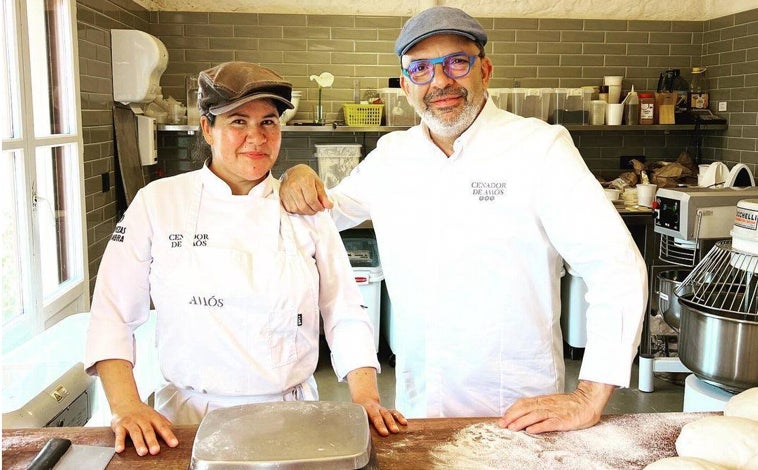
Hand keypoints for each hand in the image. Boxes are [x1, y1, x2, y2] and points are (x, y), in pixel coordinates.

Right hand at [109, 400, 178, 455]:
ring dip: (139, 443)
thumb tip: (173, 429)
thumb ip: (163, 422)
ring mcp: (131, 422)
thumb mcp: (154, 414)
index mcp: (152, 417)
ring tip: (143, 452)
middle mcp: (142, 420)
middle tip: (155, 451)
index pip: (162, 427)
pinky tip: (120, 449)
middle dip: (152, 441)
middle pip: (148, 431)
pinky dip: (119, 442)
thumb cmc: (141, 411)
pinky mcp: (119, 425)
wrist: (125, 401)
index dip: (168, 435)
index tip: (174, 444)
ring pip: (135, 433)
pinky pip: (119, 434)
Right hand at [279, 164, 332, 214]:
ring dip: (305, 212)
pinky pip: (290, 209)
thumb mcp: (318, 182)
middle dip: (312, 211)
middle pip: (304, 206)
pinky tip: (302, 206)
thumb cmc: (306, 175)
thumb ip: (323, 195)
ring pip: (297, 209)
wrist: (294, 172)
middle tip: (316, 208)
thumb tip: (328, 205)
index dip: (318, 207)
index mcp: (304, 181)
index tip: (322, 208)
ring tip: (310, 207)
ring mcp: (286, 191)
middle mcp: (293, 186)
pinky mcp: (282, 196)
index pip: (311, 200)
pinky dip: (298, 210)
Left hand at [346, 367, 406, 435]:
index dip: (379, 425)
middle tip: (394, 431)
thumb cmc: (358, 411)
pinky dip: (400, 416)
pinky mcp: (387, 410)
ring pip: (390, 412)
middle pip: (383, 415)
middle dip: (389, 423)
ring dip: (396, 419)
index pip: (374, 417)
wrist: (363, 399)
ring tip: (403, 425)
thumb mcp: (355, 415)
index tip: (385, 433)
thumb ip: (356, 423)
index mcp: (366, 410)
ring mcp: (382, 409)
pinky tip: (405, 422)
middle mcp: (376, 409)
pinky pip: (394, 412)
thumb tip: (353, 435)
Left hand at [497, 380, 615, 433]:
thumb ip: (538, 406)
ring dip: (522, 421)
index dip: (511, 410)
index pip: (523, 403)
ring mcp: (554, 412)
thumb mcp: (551, 402)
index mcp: (543, 401)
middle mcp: (546, 405)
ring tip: (512, 428)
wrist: (587, 401)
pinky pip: (549, 423)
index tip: (502, 418)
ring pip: (535, 415)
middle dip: (512, 417)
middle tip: (502, 424)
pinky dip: (539, 426)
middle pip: (525, 409)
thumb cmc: (569, 404)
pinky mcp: (563, 420)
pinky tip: (531, 430)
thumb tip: (523, 413)